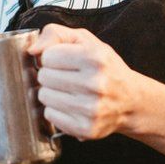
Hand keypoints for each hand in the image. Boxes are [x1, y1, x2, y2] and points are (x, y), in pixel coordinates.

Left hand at [28, 24, 142, 140]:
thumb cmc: (105, 67)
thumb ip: (55, 34)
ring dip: (52, 92)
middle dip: (51, 74)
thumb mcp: (85, 40)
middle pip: (44, 76)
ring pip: (44, 96)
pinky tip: (72, 106)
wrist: (131, 100)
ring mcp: (91, 109)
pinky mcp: (86, 128)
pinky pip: (50, 115)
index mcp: (94, 57)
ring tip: (70, 91)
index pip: (47, 56)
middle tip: (67, 77)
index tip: (64, 61)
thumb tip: (33, 50)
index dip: (52, 57)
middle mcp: (95, 84)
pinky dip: (56, 110)